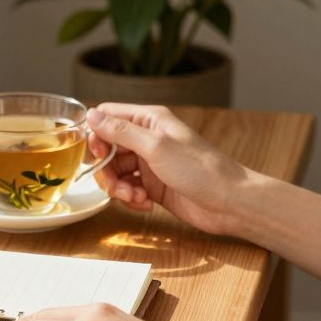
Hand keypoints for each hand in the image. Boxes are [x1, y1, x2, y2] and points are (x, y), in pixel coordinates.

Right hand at [87, 104, 251, 236]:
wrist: (228, 203)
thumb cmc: (200, 170)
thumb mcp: (155, 147)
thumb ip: (121, 132)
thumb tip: (91, 115)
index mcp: (149, 120)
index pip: (108, 116)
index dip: (97, 135)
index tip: (99, 155)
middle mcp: (147, 139)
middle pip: (107, 148)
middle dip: (106, 169)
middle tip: (115, 185)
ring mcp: (150, 163)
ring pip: (115, 172)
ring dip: (118, 188)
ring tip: (135, 198)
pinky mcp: (153, 185)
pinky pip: (128, 189)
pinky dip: (131, 198)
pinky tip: (145, 204)